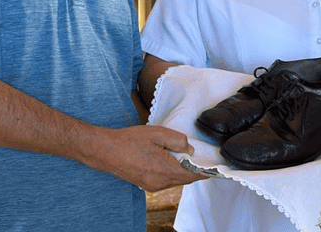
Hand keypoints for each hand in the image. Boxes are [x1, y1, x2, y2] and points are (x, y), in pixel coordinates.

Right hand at [90, 125, 205, 191]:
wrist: (105, 151)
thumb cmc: (129, 140)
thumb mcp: (157, 133)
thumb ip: (178, 140)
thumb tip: (190, 149)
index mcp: (166, 170)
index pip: (194, 175)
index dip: (206, 171)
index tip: (215, 166)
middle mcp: (161, 183)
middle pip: (186, 179)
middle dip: (194, 169)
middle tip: (199, 156)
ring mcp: (152, 186)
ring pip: (176, 180)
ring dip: (181, 170)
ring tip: (181, 155)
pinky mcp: (146, 185)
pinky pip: (166, 181)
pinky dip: (171, 172)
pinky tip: (167, 160)